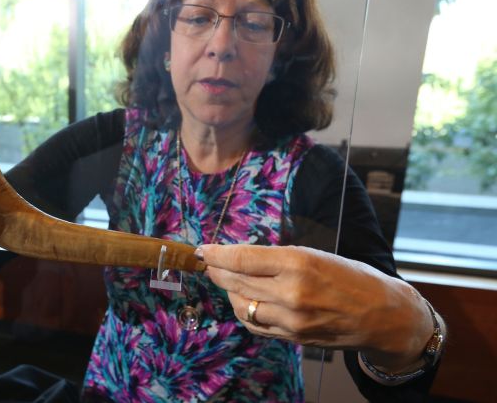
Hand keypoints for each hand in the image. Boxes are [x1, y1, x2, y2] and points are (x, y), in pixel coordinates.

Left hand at [200, 244, 433, 370]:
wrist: (384, 315)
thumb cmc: (353, 278)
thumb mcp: (317, 254)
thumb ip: (278, 258)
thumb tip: (241, 257)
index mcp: (299, 263)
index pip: (242, 258)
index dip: (217, 255)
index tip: (203, 250)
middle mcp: (291, 293)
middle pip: (237, 281)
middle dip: (218, 271)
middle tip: (208, 263)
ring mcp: (291, 319)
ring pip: (241, 304)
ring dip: (229, 291)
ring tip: (227, 280)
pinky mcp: (292, 337)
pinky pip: (254, 324)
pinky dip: (244, 310)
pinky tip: (243, 300)